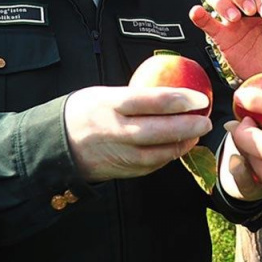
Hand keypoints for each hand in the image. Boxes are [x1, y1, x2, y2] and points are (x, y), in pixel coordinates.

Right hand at [64, 86, 212, 182]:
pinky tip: (180, 147)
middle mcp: (113, 131)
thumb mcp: (105, 93)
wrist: (55, 143)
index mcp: (109, 104)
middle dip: (186, 127)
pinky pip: (149, 166)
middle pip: (157, 131)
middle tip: (206, 120)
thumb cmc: (84, 111)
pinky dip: (167, 157)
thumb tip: (172, 91)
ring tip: (197, 134)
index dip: (178, 99)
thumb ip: (135, 95)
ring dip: (181, 145)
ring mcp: (116, 154)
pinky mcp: (119, 171)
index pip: (150, 101)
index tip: (199, 97)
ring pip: (156, 153)